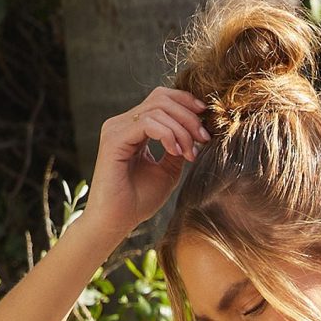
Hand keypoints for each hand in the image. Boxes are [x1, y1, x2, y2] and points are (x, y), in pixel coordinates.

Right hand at [81, 86, 210, 248]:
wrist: (116, 222)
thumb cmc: (138, 202)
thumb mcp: (167, 172)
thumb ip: (178, 150)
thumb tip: (195, 135)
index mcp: (134, 127)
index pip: (161, 99)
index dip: (186, 103)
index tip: (207, 121)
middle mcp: (123, 123)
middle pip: (161, 98)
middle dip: (188, 116)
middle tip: (204, 139)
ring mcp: (117, 128)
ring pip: (157, 109)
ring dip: (181, 129)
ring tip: (190, 153)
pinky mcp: (114, 138)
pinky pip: (147, 123)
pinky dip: (167, 135)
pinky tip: (176, 152)